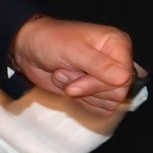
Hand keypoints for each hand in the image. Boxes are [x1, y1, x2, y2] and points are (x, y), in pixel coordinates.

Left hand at [10, 15, 132, 113]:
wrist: (29, 50)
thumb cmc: (49, 42)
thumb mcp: (72, 50)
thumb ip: (98, 65)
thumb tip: (123, 79)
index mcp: (118, 44)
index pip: (124, 77)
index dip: (98, 83)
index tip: (74, 78)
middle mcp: (118, 62)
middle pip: (118, 93)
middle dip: (86, 87)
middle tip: (64, 72)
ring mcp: (109, 78)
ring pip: (110, 103)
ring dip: (81, 93)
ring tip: (65, 75)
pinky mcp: (98, 92)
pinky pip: (101, 110)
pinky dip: (82, 102)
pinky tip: (70, 86)